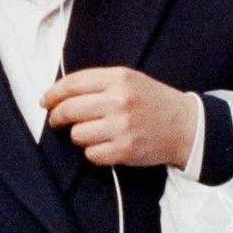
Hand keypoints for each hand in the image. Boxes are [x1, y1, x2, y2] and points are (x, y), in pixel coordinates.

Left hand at [41, 68, 195, 169]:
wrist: (186, 126)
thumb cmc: (153, 101)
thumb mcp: (130, 80)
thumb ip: (98, 83)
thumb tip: (59, 95)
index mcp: (119, 78)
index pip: (73, 84)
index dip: (53, 94)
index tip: (45, 101)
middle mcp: (119, 101)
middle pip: (69, 110)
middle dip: (57, 117)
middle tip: (57, 120)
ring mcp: (122, 127)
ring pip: (77, 135)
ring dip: (80, 136)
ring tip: (96, 132)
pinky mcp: (125, 150)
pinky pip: (91, 154)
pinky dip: (94, 152)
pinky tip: (107, 145)